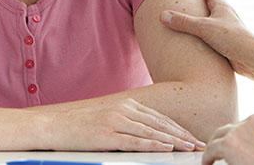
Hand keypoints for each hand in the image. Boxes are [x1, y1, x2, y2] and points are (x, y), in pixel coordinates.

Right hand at [40, 97, 204, 151]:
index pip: (159, 118)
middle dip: (182, 135)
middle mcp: (124, 109)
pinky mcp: (108, 134)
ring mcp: (116, 121)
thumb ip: (127, 121)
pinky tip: (166, 149)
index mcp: (127, 104)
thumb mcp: (107, 117)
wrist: (54, 124)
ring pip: (152, 132)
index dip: (178, 128)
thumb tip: (146, 131)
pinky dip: (153, 145)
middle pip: (160, 124)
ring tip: (190, 148)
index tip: (192, 137)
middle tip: (199, 144)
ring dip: (174, 141)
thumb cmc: (80, 124)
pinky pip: (135, 141)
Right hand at [160, 0, 253, 75]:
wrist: (252, 59)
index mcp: (221, 5)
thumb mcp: (204, 28)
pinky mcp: (226, 41)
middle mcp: (225, 14)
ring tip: (193, 10)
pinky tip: (198, 36)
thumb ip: (183, 22)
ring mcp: (227, 27)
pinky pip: (212, 31)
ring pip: (213, 15)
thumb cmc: (232, 39)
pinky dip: (204, 29)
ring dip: (204, 11)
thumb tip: (163, 16)